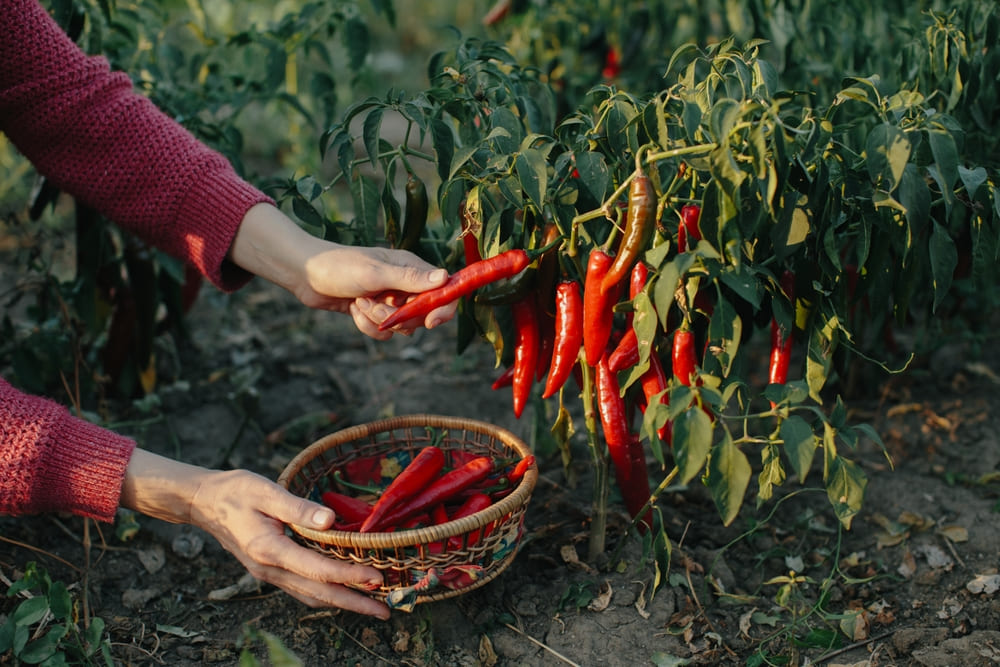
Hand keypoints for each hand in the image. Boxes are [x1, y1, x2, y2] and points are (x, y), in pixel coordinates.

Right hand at [188, 469, 390, 617]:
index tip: (377, 578)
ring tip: (372, 607)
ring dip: (342, 603)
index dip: (349, 576)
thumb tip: (330, 520)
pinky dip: (326, 594)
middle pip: (318, 592)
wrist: (203, 502)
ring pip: (310, 595)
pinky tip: (342, 593)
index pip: (317, 569)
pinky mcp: (270, 570)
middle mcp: (269, 569)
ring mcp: (268, 573)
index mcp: (269, 549)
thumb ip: (299, 509)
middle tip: (385, 611)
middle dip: (354, 603)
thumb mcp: (267, 492)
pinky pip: (302, 588)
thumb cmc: (236, 492)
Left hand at [228, 203, 455, 337]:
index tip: (431, 321)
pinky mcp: (375, 313)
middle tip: (376, 305)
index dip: (443, 308)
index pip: (443, 290)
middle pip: (422, 315)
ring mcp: (390, 300)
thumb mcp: (375, 273)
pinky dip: (367, 326)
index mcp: (411, 269)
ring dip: (379, 321)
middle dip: (398, 317)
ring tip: (360, 303)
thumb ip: (410, 278)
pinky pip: (383, 332)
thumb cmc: (339, 265)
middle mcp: (404, 285)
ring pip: (401, 327)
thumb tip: (445, 277)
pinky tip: (353, 310)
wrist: (306, 275)